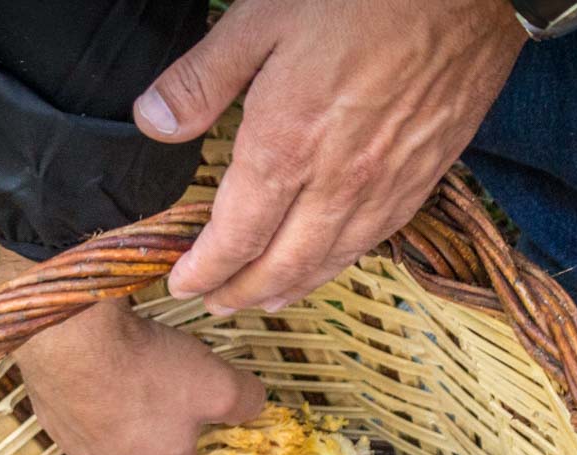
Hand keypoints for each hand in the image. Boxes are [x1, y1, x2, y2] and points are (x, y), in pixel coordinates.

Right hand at [0, 249, 265, 454]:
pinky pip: (91, 441)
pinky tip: (117, 397)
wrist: (70, 336)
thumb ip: (248, 401)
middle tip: (195, 450)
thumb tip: (255, 406)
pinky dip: (110, 430)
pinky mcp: (59, 427)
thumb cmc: (145, 367)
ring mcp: (84, 454)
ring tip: (156, 421)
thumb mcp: (218, 383)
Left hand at [133, 0, 524, 313]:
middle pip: (280, 264)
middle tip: (215, 303)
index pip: (235, 236)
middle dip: (241, 292)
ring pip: (330, 260)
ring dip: (291, 288)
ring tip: (264, 300)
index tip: (183, 282)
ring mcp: (385, 184)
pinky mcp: (423, 176)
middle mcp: (337, 181)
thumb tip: (153, 122)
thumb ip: (203, 79)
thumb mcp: (262, 18)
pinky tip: (329, 263)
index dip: (205, 269)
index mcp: (287, 145)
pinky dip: (341, 263)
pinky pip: (374, 240)